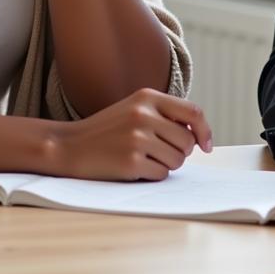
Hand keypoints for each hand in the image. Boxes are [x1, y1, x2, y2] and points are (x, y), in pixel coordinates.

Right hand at [45, 88, 213, 180]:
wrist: (68, 145)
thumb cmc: (106, 130)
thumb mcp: (135, 109)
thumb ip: (165, 114)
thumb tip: (198, 135)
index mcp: (147, 97)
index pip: (193, 112)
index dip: (204, 131)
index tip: (206, 145)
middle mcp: (144, 114)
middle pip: (187, 141)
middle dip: (180, 153)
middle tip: (159, 154)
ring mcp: (137, 138)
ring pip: (177, 160)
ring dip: (166, 165)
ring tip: (144, 159)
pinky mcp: (131, 162)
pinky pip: (161, 174)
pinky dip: (153, 176)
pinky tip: (134, 168)